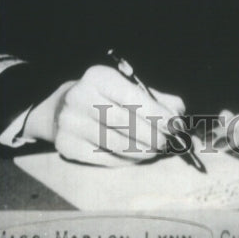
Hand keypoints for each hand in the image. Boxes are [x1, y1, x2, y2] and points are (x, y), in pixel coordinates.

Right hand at [23, 65, 185, 166]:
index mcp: (98, 77)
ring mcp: (71, 123)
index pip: (132, 97)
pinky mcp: (67, 146)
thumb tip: (179, 112)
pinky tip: (136, 157)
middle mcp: (80, 97)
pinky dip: (125, 160)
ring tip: (155, 151)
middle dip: (152, 135)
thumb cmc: (102, 97)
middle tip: (167, 142)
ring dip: (142, 150)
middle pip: (125, 123)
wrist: (59, 109)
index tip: (175, 124)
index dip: (157, 113)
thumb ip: (154, 98)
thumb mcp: (124, 87)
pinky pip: (104, 158)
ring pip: (116, 144)